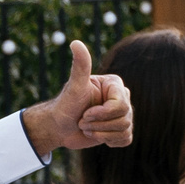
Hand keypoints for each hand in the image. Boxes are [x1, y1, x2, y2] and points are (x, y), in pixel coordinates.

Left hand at [24, 41, 133, 156]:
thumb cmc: (65, 105)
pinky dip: (109, 141)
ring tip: (87, 127)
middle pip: (124, 118)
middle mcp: (122, 98)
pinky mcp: (121, 130)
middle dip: (99, 124)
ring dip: (100, 133)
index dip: (101, 113)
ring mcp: (123, 114)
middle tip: (83, 121)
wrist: (59, 127)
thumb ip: (80, 65)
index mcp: (115, 85)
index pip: (120, 105)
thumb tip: (75, 42)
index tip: (84, 113)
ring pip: (124, 130)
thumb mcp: (74, 86)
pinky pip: (125, 139)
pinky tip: (97, 134)